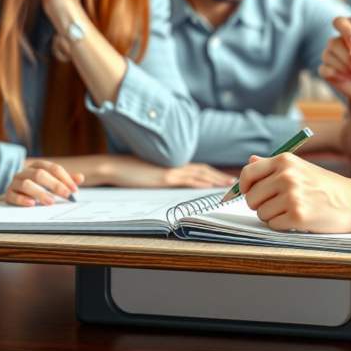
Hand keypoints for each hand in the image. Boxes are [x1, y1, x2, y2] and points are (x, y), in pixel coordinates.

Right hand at [5, 159, 83, 206]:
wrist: (16, 193)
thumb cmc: (39, 185)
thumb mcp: (53, 181)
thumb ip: (66, 180)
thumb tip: (80, 178)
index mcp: (38, 166)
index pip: (53, 168)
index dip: (65, 178)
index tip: (74, 190)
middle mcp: (25, 172)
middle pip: (39, 174)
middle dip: (55, 185)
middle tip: (66, 195)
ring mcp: (15, 182)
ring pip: (26, 184)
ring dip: (40, 192)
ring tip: (51, 201)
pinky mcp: (8, 194)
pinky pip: (12, 195)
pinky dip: (22, 199)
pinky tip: (32, 204)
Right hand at [98, 158, 235, 188]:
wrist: (116, 167)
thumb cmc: (131, 171)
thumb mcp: (152, 174)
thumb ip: (165, 177)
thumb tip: (173, 184)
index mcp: (174, 165)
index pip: (199, 168)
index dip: (213, 172)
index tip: (225, 178)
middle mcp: (176, 166)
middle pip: (204, 169)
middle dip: (220, 175)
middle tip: (235, 181)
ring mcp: (171, 171)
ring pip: (200, 174)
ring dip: (216, 178)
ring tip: (229, 184)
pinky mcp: (165, 177)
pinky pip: (187, 180)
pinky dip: (200, 182)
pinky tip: (210, 185)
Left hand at [238, 153, 350, 233]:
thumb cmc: (328, 186)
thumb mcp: (301, 168)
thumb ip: (273, 165)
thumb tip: (250, 159)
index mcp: (286, 161)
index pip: (248, 173)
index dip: (243, 187)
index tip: (247, 193)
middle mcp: (287, 176)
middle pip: (251, 197)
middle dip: (261, 205)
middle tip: (280, 204)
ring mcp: (292, 196)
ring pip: (261, 213)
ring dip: (274, 216)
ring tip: (294, 210)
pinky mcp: (298, 216)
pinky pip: (274, 225)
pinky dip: (284, 226)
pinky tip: (300, 219)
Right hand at [320, 17, 350, 126]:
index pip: (342, 22)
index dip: (346, 30)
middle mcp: (341, 42)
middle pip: (334, 42)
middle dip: (348, 58)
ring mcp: (334, 57)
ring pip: (328, 56)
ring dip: (345, 68)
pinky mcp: (329, 72)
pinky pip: (324, 69)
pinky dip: (336, 75)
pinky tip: (350, 79)